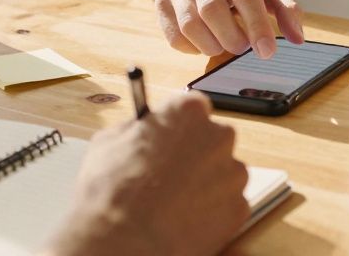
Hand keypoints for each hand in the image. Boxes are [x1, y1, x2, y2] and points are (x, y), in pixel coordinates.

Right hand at [49, 93, 248, 255]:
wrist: (126, 242)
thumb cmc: (113, 193)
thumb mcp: (108, 142)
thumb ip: (136, 130)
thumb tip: (140, 130)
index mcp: (187, 112)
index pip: (193, 107)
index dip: (179, 126)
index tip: (172, 137)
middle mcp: (218, 136)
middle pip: (213, 139)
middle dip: (195, 154)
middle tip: (170, 174)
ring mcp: (232, 173)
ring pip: (223, 173)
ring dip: (205, 183)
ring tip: (174, 202)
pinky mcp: (239, 207)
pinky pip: (228, 204)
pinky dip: (212, 212)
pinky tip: (185, 219)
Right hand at [156, 0, 303, 58]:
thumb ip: (285, 8)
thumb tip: (298, 37)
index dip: (257, 25)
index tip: (268, 51)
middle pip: (212, 10)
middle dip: (232, 37)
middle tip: (244, 49)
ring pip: (190, 25)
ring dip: (212, 45)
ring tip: (226, 46)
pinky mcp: (160, 2)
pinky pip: (174, 36)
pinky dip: (193, 48)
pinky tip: (206, 41)